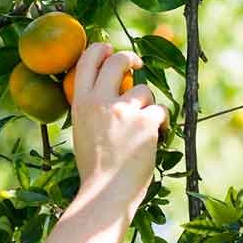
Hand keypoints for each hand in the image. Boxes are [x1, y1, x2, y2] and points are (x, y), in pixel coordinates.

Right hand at [69, 42, 169, 205]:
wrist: (106, 193)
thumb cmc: (95, 169)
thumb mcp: (83, 132)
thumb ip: (92, 110)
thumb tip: (107, 91)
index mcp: (81, 103)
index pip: (87, 60)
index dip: (100, 50)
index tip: (109, 50)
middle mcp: (101, 101)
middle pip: (118, 61)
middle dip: (130, 58)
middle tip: (137, 64)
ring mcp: (125, 110)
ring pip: (144, 90)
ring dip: (147, 106)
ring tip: (141, 131)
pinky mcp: (146, 121)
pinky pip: (160, 111)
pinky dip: (161, 124)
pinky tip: (155, 139)